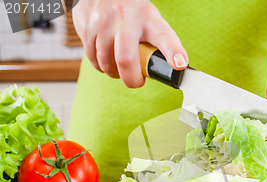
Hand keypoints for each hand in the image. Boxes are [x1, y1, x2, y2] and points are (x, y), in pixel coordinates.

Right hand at [73, 0, 187, 87]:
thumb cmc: (133, 14)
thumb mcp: (151, 21)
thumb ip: (162, 44)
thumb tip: (176, 68)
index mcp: (149, 18)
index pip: (164, 36)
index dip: (173, 52)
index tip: (179, 65)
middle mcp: (126, 18)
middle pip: (126, 59)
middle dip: (132, 79)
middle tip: (137, 80)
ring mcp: (103, 21)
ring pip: (106, 64)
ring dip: (115, 73)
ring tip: (120, 68)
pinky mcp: (86, 26)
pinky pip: (93, 59)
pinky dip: (101, 66)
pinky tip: (106, 58)